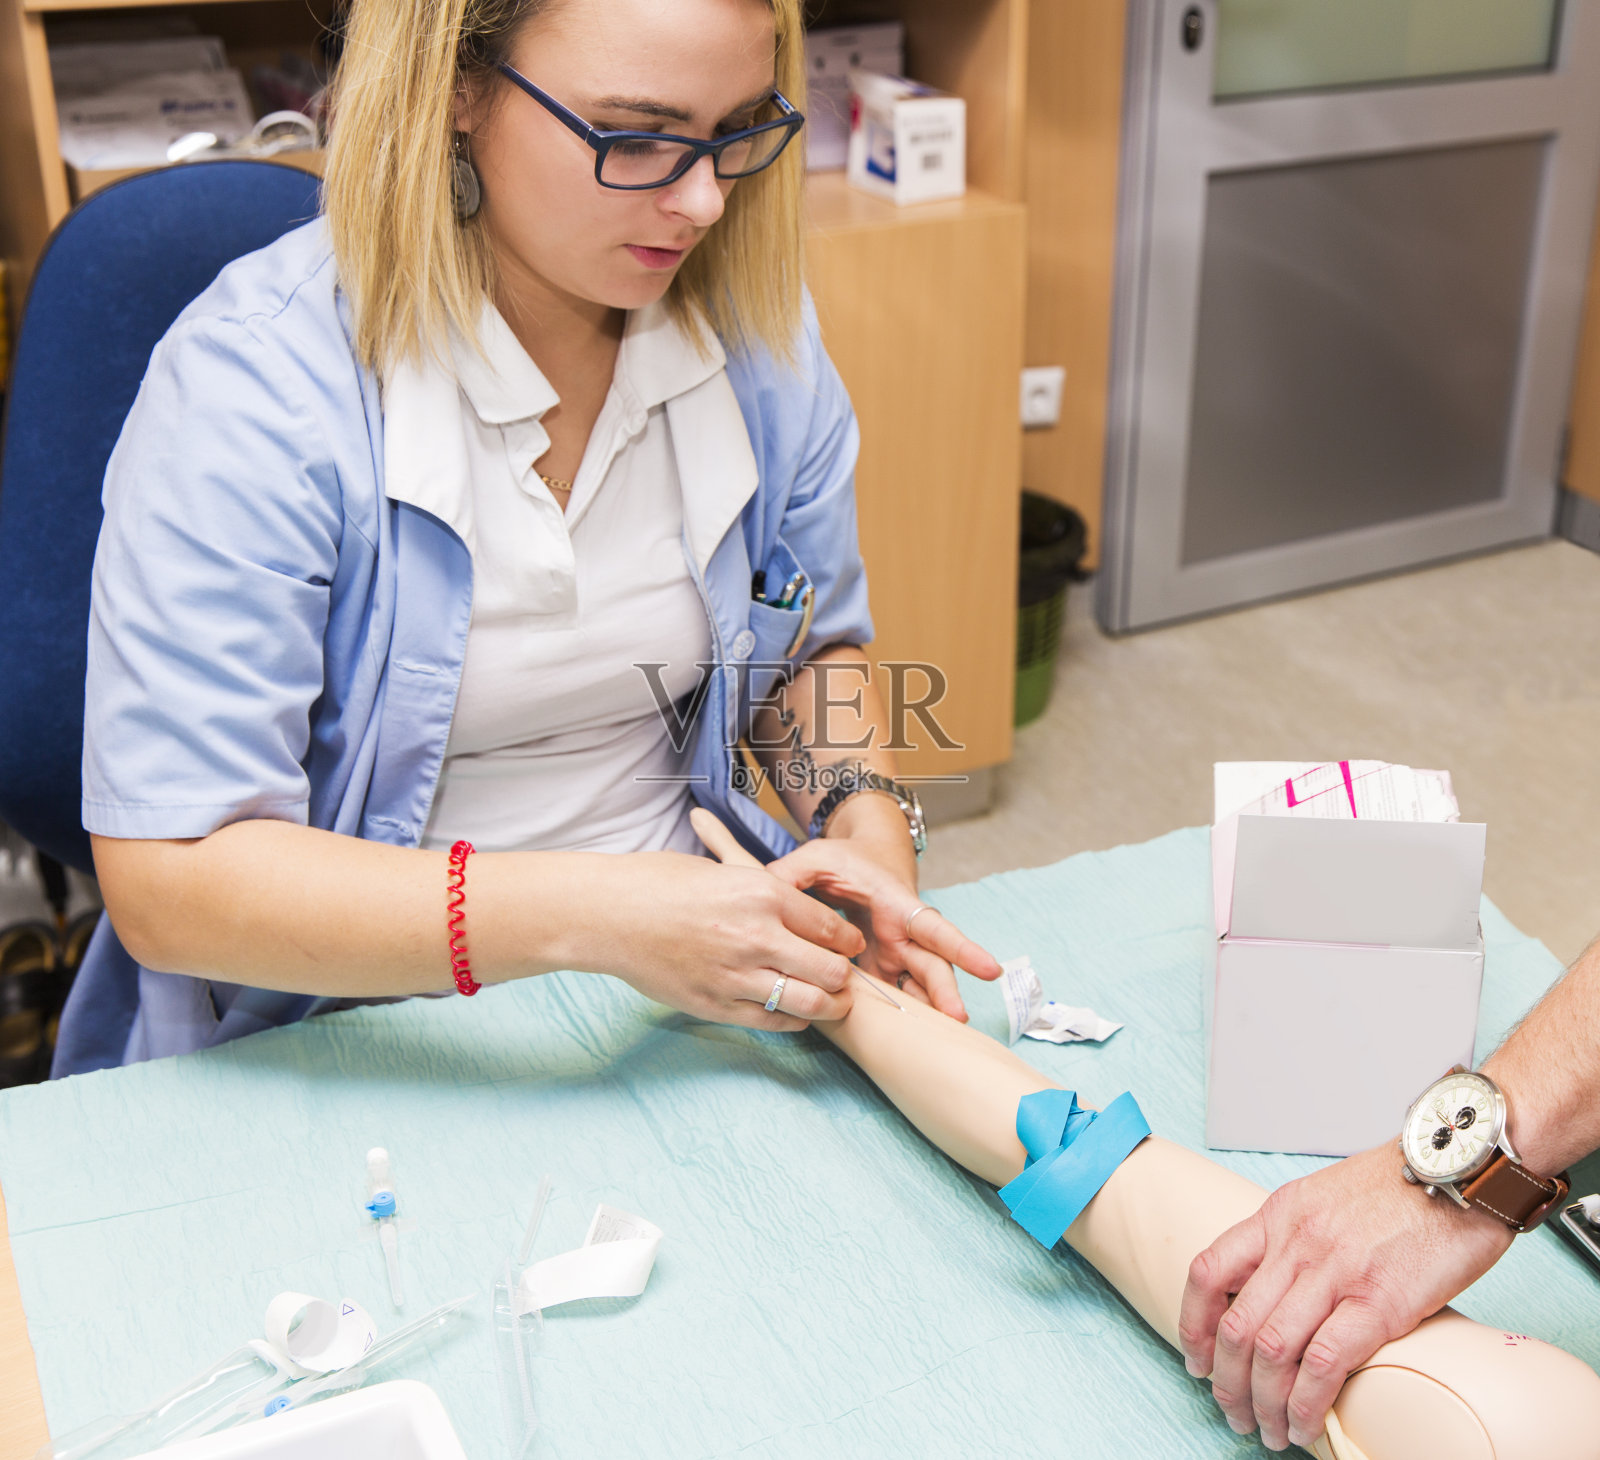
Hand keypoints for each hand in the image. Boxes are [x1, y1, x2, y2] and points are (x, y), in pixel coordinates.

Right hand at [583, 851, 864, 1030]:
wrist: (609, 914)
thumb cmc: (662, 884)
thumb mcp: (724, 871)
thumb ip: (766, 892)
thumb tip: (802, 910)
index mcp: (763, 894)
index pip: (831, 927)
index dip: (848, 940)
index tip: (850, 946)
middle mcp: (756, 936)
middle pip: (831, 969)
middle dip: (846, 978)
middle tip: (848, 979)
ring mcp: (736, 975)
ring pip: (809, 1003)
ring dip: (830, 1006)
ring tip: (834, 1003)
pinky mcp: (715, 1005)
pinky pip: (772, 1022)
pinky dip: (793, 1021)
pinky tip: (795, 1013)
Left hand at [762, 835, 1001, 1020]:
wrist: (866, 859)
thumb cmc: (844, 859)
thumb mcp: (815, 857)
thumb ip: (792, 873)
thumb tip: (766, 885)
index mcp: (895, 903)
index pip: (932, 925)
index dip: (960, 947)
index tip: (988, 968)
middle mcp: (902, 932)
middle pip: (931, 964)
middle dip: (946, 991)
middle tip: (958, 1020)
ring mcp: (896, 953)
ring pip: (917, 986)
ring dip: (927, 1011)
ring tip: (936, 1043)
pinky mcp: (884, 967)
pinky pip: (895, 993)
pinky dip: (901, 1015)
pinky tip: (903, 1043)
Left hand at [1176, 1143, 1513, 1450]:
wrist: (1460, 1168)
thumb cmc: (1402, 1186)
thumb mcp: (1327, 1195)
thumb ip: (1298, 1235)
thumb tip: (1281, 1285)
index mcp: (1279, 1214)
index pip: (1209, 1270)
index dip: (1194, 1324)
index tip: (1197, 1360)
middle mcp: (1296, 1242)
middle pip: (1236, 1323)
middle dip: (1227, 1381)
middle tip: (1234, 1412)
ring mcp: (1334, 1271)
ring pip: (1271, 1348)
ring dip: (1263, 1401)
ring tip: (1269, 1431)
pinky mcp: (1379, 1302)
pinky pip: (1323, 1361)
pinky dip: (1307, 1402)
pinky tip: (1304, 1424)